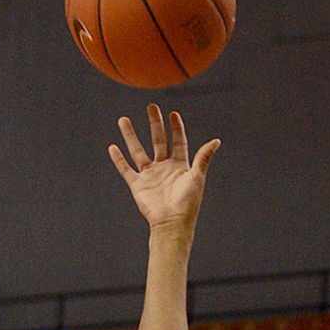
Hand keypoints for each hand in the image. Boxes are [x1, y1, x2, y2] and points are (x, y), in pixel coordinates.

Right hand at [109, 104, 219, 234]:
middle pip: (158, 140)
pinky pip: (126, 169)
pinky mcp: (138, 185)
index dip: (176, 128)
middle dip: (154, 123)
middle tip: (151, 107)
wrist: (171, 223)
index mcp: (180, 166)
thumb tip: (217, 140)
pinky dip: (119, 159)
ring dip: (130, 135)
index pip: (178, 142)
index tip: (173, 113)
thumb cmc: (187, 203)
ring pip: (138, 150)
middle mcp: (164, 168)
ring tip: (123, 119)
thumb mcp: (197, 177)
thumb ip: (203, 157)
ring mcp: (149, 175)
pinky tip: (113, 147)